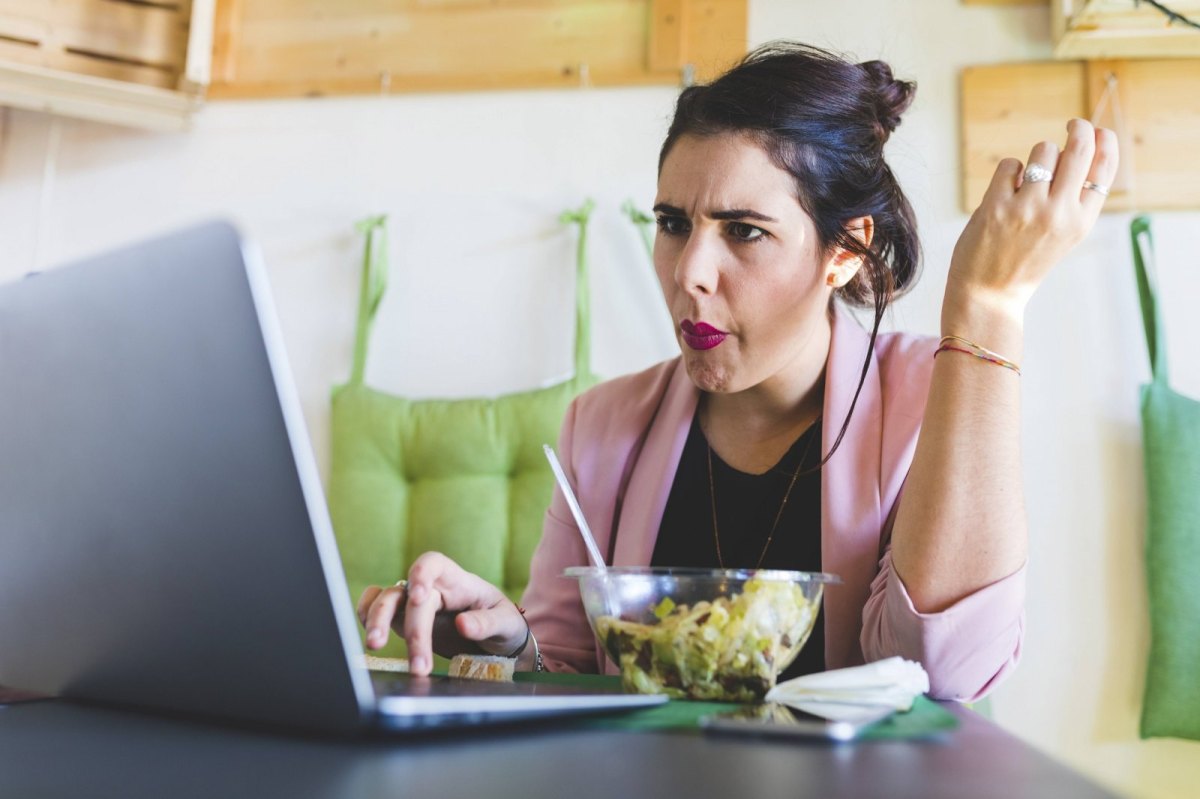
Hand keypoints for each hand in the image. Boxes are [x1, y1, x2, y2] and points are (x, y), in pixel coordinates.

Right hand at [356, 552, 527, 675]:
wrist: (495, 638)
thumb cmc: (502, 623)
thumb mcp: (506, 623)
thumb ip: (486, 624)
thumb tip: (463, 624)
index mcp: (457, 581)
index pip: (434, 563)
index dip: (421, 574)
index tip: (419, 597)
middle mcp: (431, 588)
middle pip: (409, 594)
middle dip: (411, 628)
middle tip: (417, 662)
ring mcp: (414, 603)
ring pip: (386, 600)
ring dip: (377, 620)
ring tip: (374, 646)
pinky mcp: (404, 621)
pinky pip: (376, 608)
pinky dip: (366, 616)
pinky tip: (369, 633)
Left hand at [946, 118, 1118, 322]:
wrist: (990, 293)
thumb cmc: (1026, 259)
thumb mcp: (1064, 235)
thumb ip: (1075, 198)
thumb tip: (1079, 146)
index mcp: (1081, 221)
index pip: (1105, 168)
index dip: (1105, 141)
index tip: (1099, 130)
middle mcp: (1059, 213)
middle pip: (1080, 148)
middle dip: (1080, 127)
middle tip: (1074, 123)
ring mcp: (1028, 208)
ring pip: (1043, 150)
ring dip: (1037, 156)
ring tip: (1029, 178)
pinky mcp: (997, 206)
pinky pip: (1010, 164)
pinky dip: (1009, 172)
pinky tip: (1005, 192)